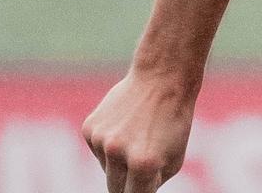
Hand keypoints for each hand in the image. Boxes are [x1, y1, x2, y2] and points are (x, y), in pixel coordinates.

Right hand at [81, 70, 196, 192]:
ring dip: (119, 161)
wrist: (161, 79)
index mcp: (144, 163)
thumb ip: (151, 183)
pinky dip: (109, 144)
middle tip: (141, 163)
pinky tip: (125, 125)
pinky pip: (98, 150)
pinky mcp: (89, 128)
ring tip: (138, 135)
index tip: (139, 189)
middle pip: (114, 189)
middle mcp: (118, 152)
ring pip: (106, 169)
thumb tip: (133, 192)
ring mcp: (101, 139)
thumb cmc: (173, 122)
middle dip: (127, 183)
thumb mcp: (173, 159)